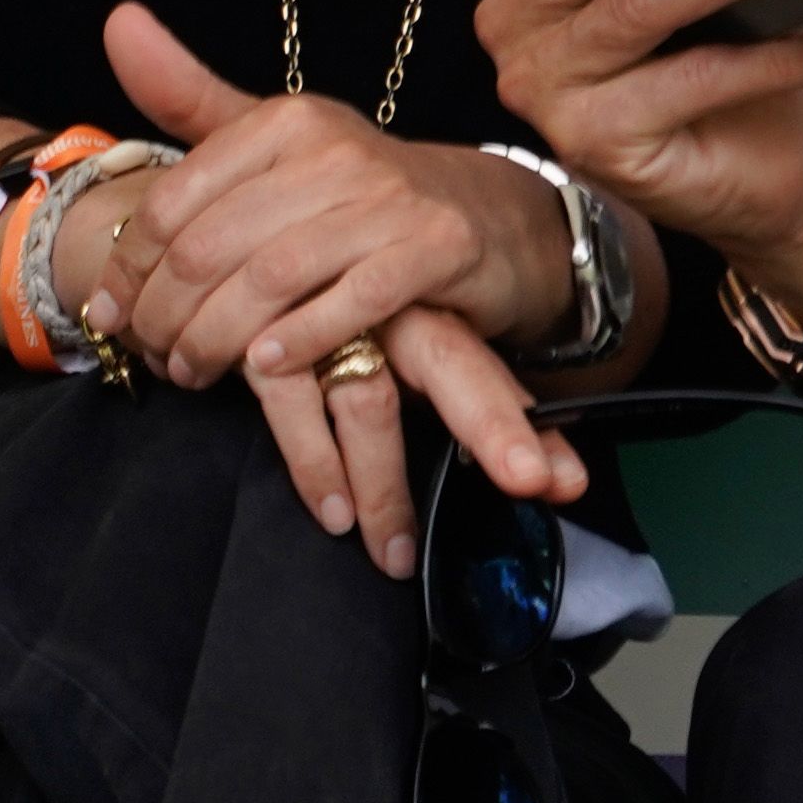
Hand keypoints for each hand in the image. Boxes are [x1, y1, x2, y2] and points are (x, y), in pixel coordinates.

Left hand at [78, 4, 586, 571]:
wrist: (486, 220)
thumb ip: (190, 94)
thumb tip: (117, 21)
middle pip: (214, 246)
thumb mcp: (273, 140)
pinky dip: (300, 340)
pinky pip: (351, 303)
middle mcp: (336, 150)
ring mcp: (391, 199)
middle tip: (152, 355)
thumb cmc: (357, 193)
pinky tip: (265, 367)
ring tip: (194, 371)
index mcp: (286, 120)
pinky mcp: (436, 249)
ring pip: (272, 279)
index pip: (177, 199)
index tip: (111, 313)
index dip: (130, 266)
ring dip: (218, 340)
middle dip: (167, 314)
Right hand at [249, 303, 583, 583]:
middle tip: (532, 481)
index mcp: (426, 311)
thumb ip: (438, 397)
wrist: (239, 249)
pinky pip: (290, 400)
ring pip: (371, 402)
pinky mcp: (262, 331)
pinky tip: (330, 511)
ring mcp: (326, 314)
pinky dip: (312, 463)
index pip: (484, 365)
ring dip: (384, 488)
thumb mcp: (382, 345)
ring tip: (394, 553)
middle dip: (496, 422)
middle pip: (453, 364)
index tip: (563, 479)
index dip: (519, 420)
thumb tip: (521, 476)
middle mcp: (387, 309)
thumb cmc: (316, 310)